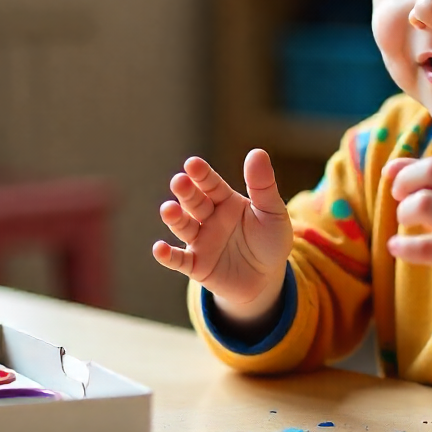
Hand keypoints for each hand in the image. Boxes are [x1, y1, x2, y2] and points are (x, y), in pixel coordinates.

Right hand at [153, 149, 293, 323]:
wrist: (267, 279)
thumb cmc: (270, 240)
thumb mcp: (273, 212)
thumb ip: (263, 186)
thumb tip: (257, 152)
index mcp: (226, 201)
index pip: (211, 184)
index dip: (202, 175)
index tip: (193, 164)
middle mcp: (208, 218)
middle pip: (194, 202)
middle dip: (186, 192)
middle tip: (180, 181)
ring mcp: (200, 241)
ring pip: (183, 227)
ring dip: (174, 218)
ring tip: (169, 209)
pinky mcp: (197, 266)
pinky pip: (179, 260)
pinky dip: (167, 256)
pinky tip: (159, 249)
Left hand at [384, 156, 431, 302]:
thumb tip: (390, 167)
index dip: (407, 170)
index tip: (397, 184)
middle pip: (430, 173)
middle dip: (404, 183)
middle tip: (401, 201)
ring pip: (423, 204)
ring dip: (404, 211)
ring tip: (406, 224)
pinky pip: (423, 247)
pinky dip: (402, 246)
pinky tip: (396, 248)